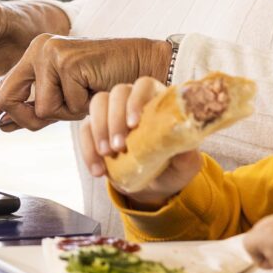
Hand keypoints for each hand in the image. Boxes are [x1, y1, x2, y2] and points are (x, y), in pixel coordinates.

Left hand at [0, 35, 170, 135]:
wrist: (138, 64)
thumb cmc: (102, 82)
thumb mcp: (64, 100)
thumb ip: (35, 110)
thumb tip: (4, 124)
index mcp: (32, 57)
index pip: (2, 91)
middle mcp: (36, 49)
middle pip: (10, 101)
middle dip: (32, 117)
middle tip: (65, 109)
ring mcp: (49, 52)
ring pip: (41, 107)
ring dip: (67, 111)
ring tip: (85, 93)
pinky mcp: (66, 60)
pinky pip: (64, 103)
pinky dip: (81, 105)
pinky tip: (94, 87)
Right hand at [73, 76, 198, 207]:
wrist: (154, 186)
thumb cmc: (172, 168)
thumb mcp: (184, 166)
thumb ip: (187, 157)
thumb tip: (187, 149)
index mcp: (157, 101)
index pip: (144, 85)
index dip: (136, 100)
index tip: (134, 124)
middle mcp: (132, 100)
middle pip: (117, 93)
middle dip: (115, 119)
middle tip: (117, 147)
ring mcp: (111, 112)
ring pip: (97, 104)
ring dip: (99, 129)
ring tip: (105, 154)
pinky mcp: (95, 128)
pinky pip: (84, 130)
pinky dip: (88, 149)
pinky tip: (97, 170)